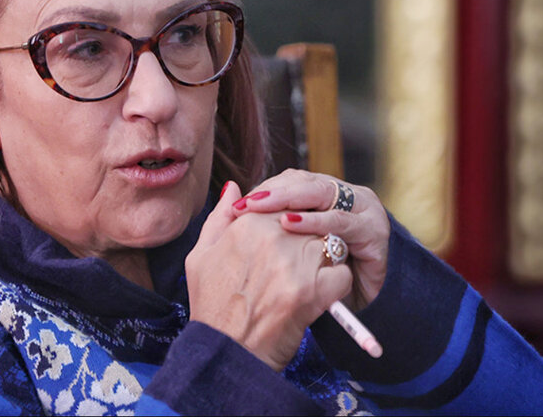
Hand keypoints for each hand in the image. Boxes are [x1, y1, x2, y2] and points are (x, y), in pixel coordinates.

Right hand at [186, 181, 352, 370]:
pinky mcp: (313, 292)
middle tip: (299, 266)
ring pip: (330, 245)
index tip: (287, 245)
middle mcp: (272, 237)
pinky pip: (342, 275)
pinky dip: (337, 287)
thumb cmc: (211, 306)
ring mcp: (294, 263)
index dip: (291, 225)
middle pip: (312, 223)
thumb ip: (219, 217)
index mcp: (246, 223)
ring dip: (326, 262)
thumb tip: (234, 188)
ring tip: (307, 282)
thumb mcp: (200, 256)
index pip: (286, 205)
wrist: (226, 354)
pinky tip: (319, 298)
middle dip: (311, 241)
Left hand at [232, 169, 389, 310]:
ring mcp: (361, 210)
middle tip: (248, 203)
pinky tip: (290, 225)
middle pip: (305, 182)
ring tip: (261, 206)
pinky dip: (315, 220)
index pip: (289, 181)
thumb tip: (230, 189)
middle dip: (274, 192)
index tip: (239, 205)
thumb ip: (254, 220)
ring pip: (322, 193)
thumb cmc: (307, 284)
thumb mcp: (278, 250)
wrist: (351, 315)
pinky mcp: (373, 230)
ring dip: (290, 199)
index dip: (265, 190)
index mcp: (321, 195)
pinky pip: (341, 220)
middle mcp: (343, 196)